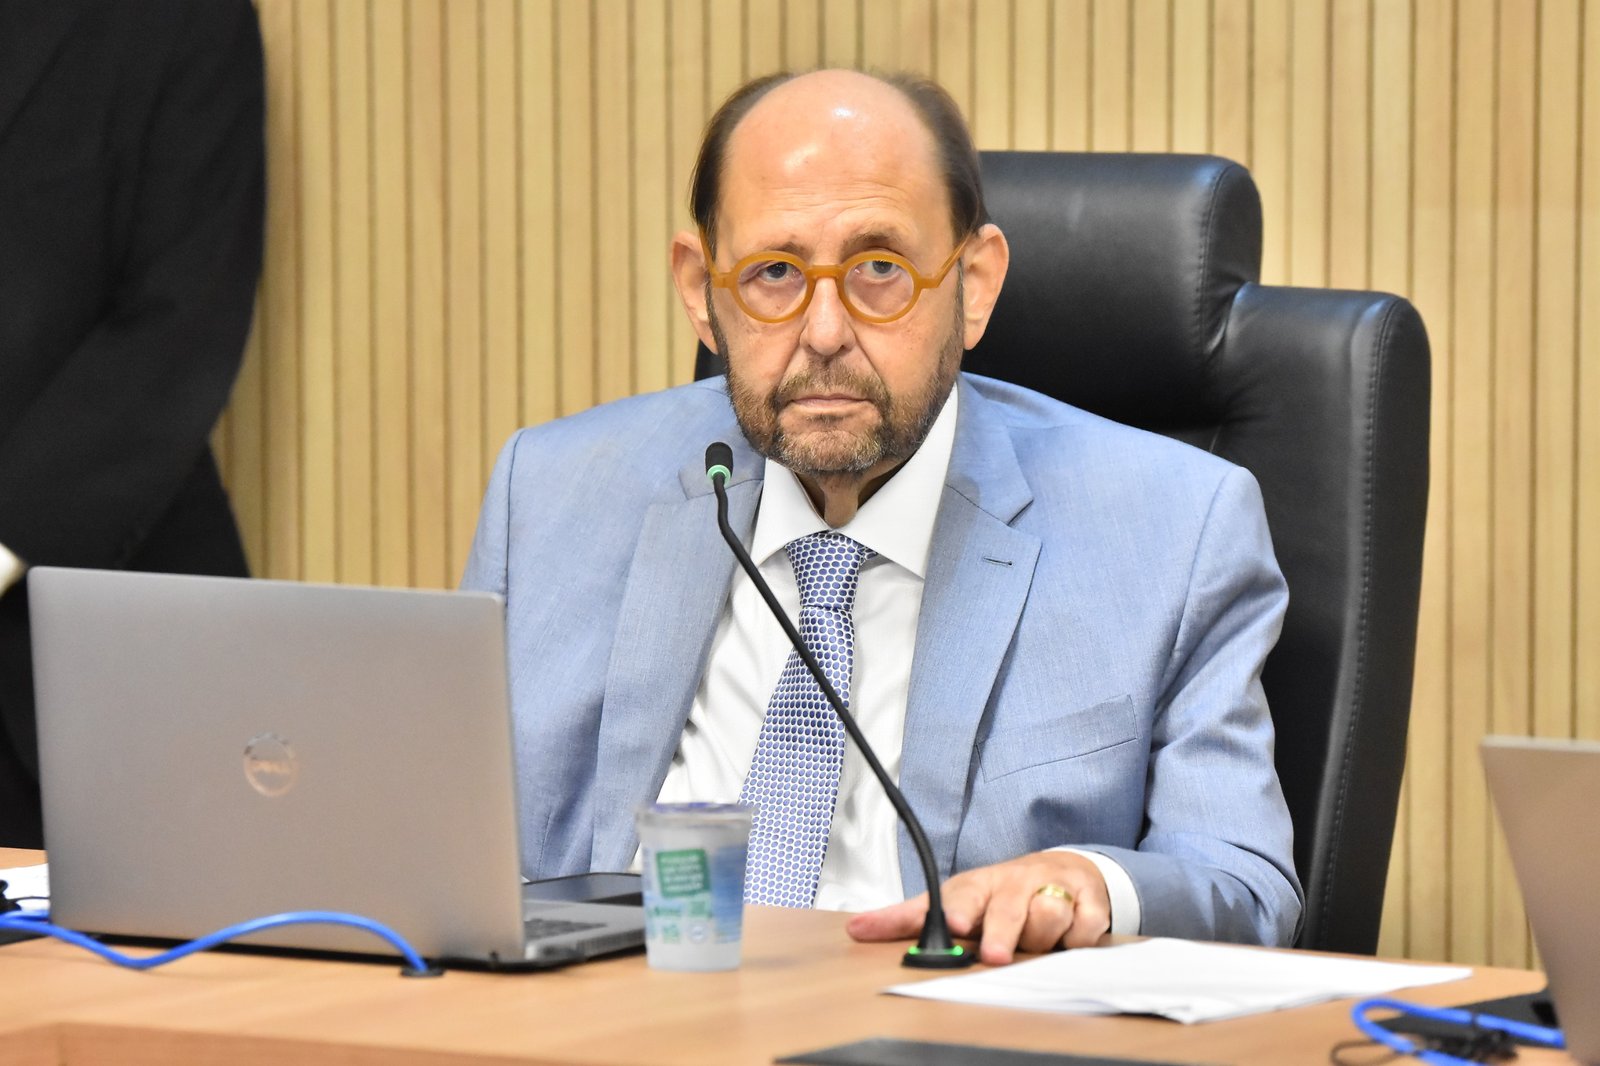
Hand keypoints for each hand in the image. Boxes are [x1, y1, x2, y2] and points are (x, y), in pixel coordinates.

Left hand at [844, 850, 1111, 964]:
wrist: (1061, 870)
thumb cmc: (998, 894)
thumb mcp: (953, 901)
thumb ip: (906, 919)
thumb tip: (856, 928)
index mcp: (978, 886)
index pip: (964, 896)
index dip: (959, 910)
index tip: (954, 925)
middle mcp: (1015, 882)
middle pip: (1009, 908)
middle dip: (1002, 932)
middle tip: (994, 954)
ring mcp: (1054, 888)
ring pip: (1049, 916)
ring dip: (1042, 939)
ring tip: (1034, 942)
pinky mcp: (1089, 899)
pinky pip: (1086, 927)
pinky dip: (1078, 939)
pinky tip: (1069, 937)